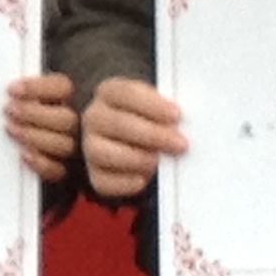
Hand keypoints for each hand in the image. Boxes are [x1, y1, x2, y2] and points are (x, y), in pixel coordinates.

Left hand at [4, 71, 77, 183]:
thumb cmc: (18, 116)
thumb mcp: (20, 99)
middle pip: (66, 118)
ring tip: (10, 128)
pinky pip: (58, 170)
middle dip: (34, 113)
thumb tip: (5, 91)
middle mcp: (74, 122)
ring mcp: (72, 148)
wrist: (18, 152)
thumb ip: (19, 94)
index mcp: (66, 97)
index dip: (37, 87)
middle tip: (9, 110)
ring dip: (35, 136)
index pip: (62, 86)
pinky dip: (40, 162)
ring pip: (64, 144)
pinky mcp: (63, 171)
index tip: (12, 90)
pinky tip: (22, 154)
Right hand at [81, 76, 184, 200]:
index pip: (125, 93)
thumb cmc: (155, 120)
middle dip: (152, 135)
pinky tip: (142, 180)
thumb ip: (169, 109)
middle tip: (180, 144)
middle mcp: (95, 117)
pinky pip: (103, 181)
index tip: (176, 115)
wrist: (144, 144)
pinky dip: (123, 182)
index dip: (152, 105)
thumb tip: (185, 123)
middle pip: (118, 123)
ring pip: (103, 152)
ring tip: (158, 161)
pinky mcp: (95, 174)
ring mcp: (91, 146)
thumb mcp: (160, 105)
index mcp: (110, 92)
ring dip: (135, 158)